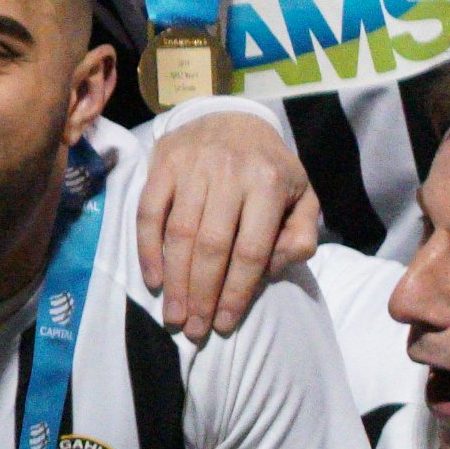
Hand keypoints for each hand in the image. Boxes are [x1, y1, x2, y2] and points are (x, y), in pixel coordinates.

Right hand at [133, 105, 317, 338]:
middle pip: (211, 246)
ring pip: (179, 234)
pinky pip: (148, 213)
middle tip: (194, 329)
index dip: (236, 292)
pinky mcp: (162, 165)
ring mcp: (192, 167)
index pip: (250, 250)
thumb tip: (278, 268)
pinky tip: (153, 280)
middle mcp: (229, 173)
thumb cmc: (269, 168)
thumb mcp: (302, 195)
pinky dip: (148, 250)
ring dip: (174, 281)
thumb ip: (301, 233)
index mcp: (268, 183)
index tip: (226, 324)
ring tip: (173, 315)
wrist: (231, 118)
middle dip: (202, 294)